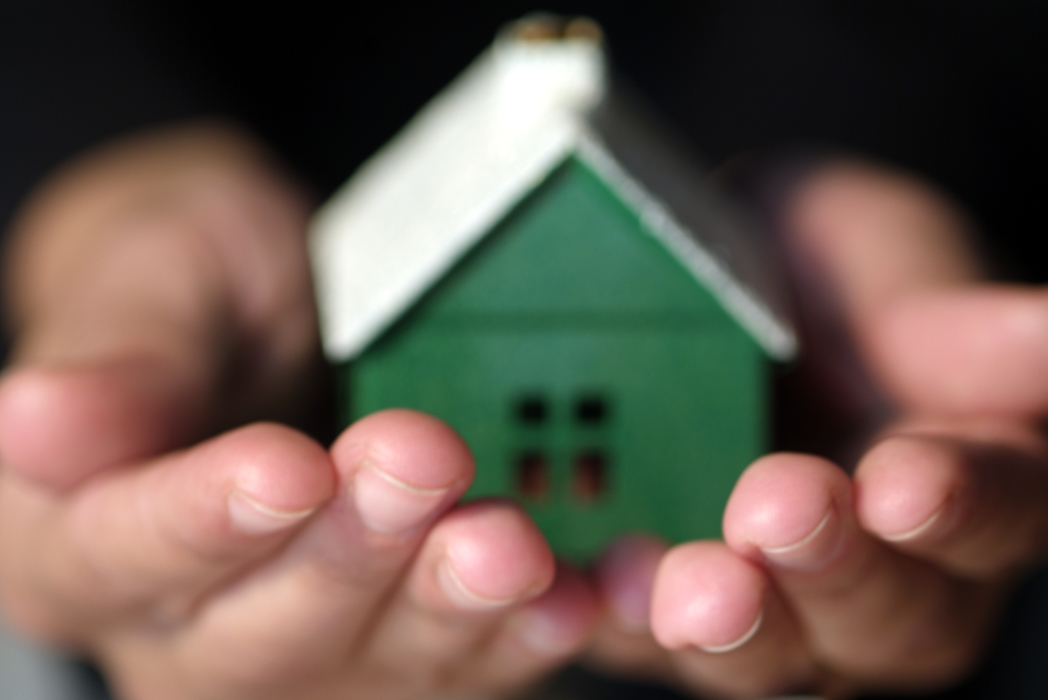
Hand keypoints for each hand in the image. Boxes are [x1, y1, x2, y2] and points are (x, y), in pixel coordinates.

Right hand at [0, 124, 599, 698]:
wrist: (277, 316)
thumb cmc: (198, 283)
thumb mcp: (150, 272)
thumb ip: (119, 349)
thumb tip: (37, 419)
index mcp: (72, 529)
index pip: (112, 552)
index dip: (197, 520)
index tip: (279, 469)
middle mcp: (177, 622)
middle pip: (254, 630)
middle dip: (350, 554)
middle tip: (421, 464)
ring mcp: (293, 647)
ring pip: (365, 665)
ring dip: (444, 611)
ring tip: (506, 545)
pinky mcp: (388, 650)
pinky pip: (453, 669)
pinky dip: (512, 639)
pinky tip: (561, 599)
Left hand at [584, 163, 1047, 696]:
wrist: (686, 271)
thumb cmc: (806, 271)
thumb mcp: (872, 264)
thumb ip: (948, 318)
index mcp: (961, 480)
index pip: (997, 510)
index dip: (964, 504)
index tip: (908, 477)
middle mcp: (877, 566)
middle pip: (888, 615)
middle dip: (833, 570)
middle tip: (778, 508)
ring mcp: (765, 600)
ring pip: (767, 655)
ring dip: (731, 626)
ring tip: (688, 584)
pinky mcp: (652, 604)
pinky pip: (632, 633)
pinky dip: (609, 619)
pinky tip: (587, 590)